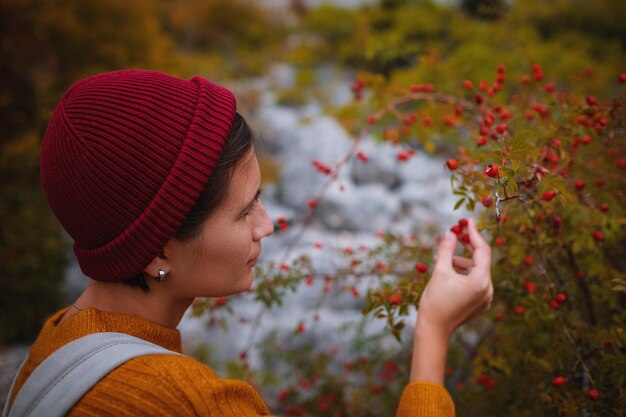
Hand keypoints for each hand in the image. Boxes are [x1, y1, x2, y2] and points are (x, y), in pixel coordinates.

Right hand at [417, 218, 492, 339]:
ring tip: (444, 257)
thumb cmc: (435, 301)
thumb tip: (450, 233)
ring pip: (477, 271)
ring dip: (463, 261)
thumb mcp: (440, 271)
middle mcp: (488, 289)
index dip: (474, 234)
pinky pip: (476, 281)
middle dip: (468, 246)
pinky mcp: (481, 303)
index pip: (482, 251)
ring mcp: (486, 298)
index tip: (467, 221)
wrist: (434, 330)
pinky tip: (450, 270)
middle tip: (456, 234)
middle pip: (481, 260)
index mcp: (480, 281)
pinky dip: (465, 273)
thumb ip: (447, 250)